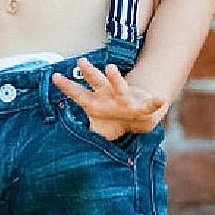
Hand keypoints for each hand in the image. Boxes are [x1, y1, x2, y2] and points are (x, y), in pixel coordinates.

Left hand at [51, 58, 165, 140]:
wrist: (136, 118)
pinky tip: (160, 99)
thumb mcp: (95, 129)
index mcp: (95, 102)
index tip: (55, 76)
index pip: (78, 93)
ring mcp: (125, 100)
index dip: (66, 86)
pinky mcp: (141, 107)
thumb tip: (67, 152)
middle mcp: (109, 97)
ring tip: (111, 68)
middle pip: (97, 83)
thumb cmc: (111, 121)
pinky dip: (154, 103)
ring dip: (115, 78)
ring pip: (119, 87)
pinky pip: (149, 106)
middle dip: (90, 73)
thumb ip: (85, 136)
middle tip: (81, 61)